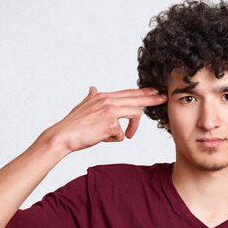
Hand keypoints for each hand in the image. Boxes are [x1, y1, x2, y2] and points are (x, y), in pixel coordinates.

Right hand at [46, 86, 166, 152]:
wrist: (63, 136)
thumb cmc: (73, 125)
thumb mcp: (83, 106)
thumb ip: (91, 97)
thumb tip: (93, 88)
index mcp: (103, 97)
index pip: (128, 93)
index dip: (142, 92)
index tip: (154, 92)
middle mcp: (107, 101)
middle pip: (136, 99)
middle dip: (152, 99)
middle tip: (164, 98)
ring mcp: (109, 111)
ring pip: (134, 114)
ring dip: (132, 128)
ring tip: (128, 135)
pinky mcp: (110, 124)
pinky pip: (121, 135)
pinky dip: (115, 140)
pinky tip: (104, 139)